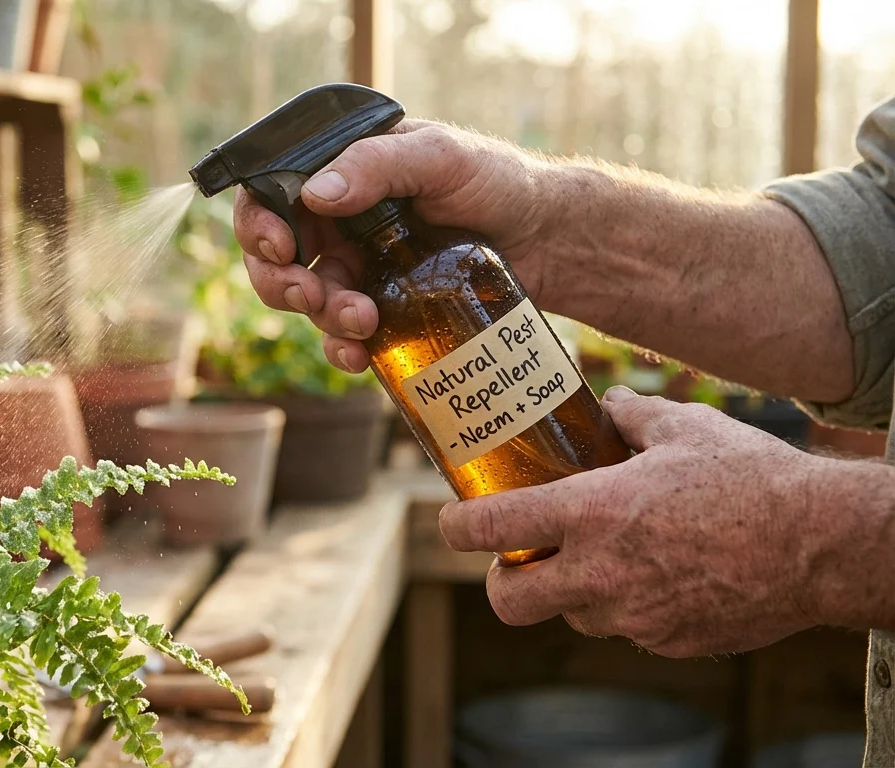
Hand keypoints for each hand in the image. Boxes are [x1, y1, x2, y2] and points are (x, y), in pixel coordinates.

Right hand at [233, 120, 554, 372]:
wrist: (549, 238)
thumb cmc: (497, 180)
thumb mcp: (440, 157)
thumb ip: (378, 165)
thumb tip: (316, 195)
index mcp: (342, 173)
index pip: (271, 194)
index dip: (259, 224)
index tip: (282, 249)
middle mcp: (340, 222)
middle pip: (277, 258)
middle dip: (281, 283)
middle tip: (309, 296)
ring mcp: (360, 268)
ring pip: (310, 300)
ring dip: (322, 317)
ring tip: (361, 322)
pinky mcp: (383, 308)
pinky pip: (344, 336)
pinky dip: (342, 350)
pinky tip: (358, 357)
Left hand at [437, 387, 866, 657]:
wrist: (824, 543)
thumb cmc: (753, 478)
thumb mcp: (684, 427)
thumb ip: (630, 416)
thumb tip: (605, 405)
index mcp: (592, 513)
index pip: (489, 529)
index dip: (456, 527)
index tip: (454, 520)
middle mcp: (602, 573)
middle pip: (509, 602)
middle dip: (502, 582)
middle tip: (518, 556)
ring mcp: (634, 616)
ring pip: (570, 616)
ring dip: (572, 590)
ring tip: (605, 554)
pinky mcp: (668, 642)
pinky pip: (625, 628)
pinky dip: (626, 605)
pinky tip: (659, 572)